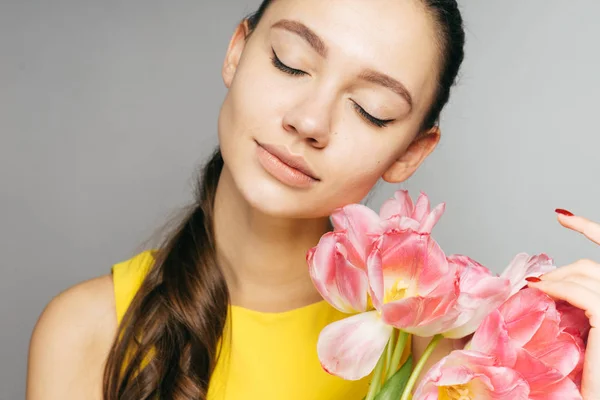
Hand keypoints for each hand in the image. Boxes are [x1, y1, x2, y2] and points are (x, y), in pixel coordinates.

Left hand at [527, 210, 599, 399]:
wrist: (599, 399)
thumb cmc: (594, 374)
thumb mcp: (590, 331)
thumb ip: (581, 304)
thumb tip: (551, 285)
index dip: (587, 229)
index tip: (561, 215)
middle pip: (593, 266)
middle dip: (564, 269)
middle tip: (539, 282)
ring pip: (586, 274)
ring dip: (555, 277)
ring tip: (534, 287)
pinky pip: (580, 292)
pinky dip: (556, 286)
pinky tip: (539, 289)